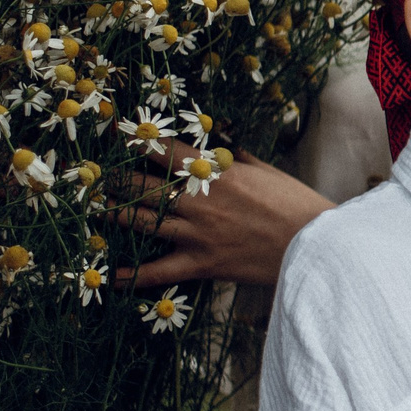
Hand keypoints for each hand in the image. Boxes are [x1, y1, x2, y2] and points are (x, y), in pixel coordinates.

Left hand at [114, 142, 330, 287]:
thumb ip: (237, 159)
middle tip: (92, 173)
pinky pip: (160, 272)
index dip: (136, 140)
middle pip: (142, 185)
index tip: (116, 134)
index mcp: (217, 173)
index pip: (165, 150)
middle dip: (114, 177)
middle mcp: (200, 200)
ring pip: (142, 221)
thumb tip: (220, 147)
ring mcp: (198, 233)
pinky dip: (133, 276)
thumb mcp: (267, 171)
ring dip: (113, 213)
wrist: (318, 246)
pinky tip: (109, 276)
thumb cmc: (297, 204)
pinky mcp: (203, 263)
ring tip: (94, 207)